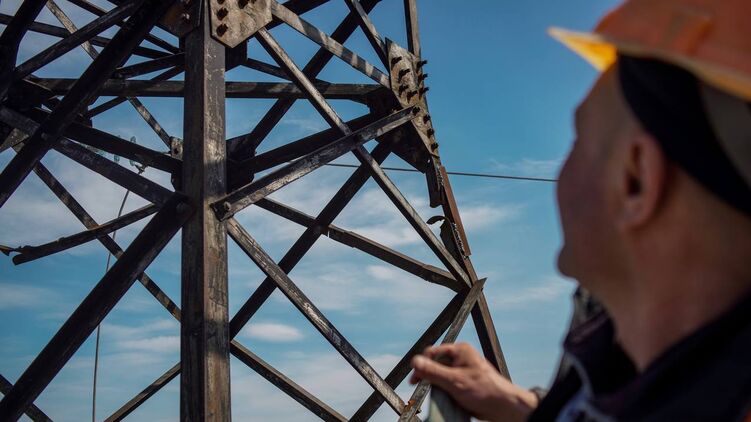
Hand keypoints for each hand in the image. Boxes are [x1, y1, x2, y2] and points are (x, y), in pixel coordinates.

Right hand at [410, 343, 537, 421]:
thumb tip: (415, 361)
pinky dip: (444, 393)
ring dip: (437, 387)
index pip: (432, 353)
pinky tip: (446, 399)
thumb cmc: (485, 390)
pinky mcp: (464, 383)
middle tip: (422, 389)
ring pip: (441, 377)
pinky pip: (448, 386)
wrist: (503, 407)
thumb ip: (433, 371)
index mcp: (460, 351)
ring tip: (439, 396)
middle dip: (429, 378)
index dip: (422, 365)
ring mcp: (462, 371)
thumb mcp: (455, 381)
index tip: (415, 379)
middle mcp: (460, 359)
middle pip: (436, 365)